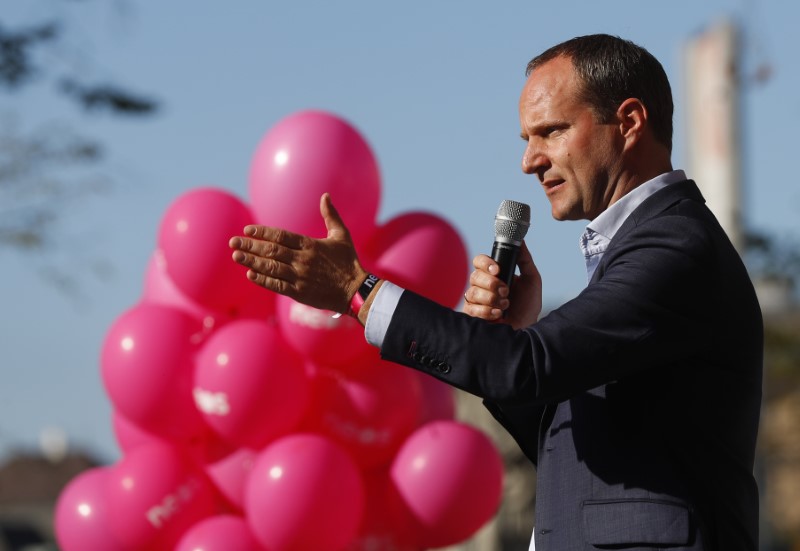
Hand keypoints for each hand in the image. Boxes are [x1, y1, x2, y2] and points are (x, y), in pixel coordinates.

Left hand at [229, 193, 367, 314]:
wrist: (356, 291)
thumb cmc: (349, 262)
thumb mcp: (342, 236)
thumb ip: (331, 215)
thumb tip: (325, 196)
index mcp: (310, 245)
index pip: (280, 236)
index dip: (262, 232)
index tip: (247, 230)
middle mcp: (302, 260)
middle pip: (271, 251)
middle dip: (250, 246)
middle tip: (233, 242)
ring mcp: (300, 277)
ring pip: (270, 267)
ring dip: (251, 261)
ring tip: (236, 256)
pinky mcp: (300, 292)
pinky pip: (277, 285)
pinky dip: (263, 280)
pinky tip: (250, 274)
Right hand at [462, 241, 541, 329]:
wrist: (527, 329)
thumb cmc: (528, 305)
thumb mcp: (531, 279)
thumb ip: (525, 260)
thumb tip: (521, 241)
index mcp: (493, 274)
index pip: (479, 261)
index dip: (485, 263)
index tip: (497, 269)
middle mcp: (481, 285)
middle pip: (474, 276)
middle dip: (492, 284)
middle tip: (506, 292)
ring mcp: (475, 300)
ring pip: (472, 292)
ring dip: (492, 299)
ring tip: (505, 306)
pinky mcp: (471, 314)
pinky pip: (471, 308)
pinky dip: (487, 311)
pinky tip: (498, 315)